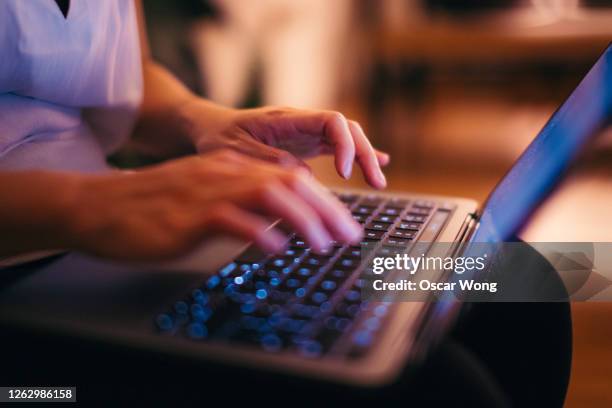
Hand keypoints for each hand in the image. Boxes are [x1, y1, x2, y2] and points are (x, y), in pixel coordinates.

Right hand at [64, 150, 361, 260]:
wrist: (99, 205)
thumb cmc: (152, 207)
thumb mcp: (203, 198)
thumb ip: (240, 205)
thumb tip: (277, 225)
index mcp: (231, 168)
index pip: (290, 178)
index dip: (323, 202)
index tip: (343, 225)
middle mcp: (225, 173)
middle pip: (289, 183)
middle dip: (327, 210)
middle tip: (350, 236)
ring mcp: (207, 191)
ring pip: (269, 196)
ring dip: (303, 219)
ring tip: (324, 244)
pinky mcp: (188, 215)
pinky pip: (232, 219)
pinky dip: (259, 232)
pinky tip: (276, 247)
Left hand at [180, 102, 389, 188]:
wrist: (210, 127)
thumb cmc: (219, 138)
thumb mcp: (236, 151)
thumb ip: (270, 161)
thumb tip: (306, 177)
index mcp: (287, 118)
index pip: (331, 120)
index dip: (345, 144)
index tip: (345, 173)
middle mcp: (301, 122)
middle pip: (346, 128)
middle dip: (365, 153)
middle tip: (376, 182)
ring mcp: (305, 132)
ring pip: (346, 138)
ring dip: (365, 157)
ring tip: (378, 182)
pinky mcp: (305, 144)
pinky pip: (337, 146)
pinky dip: (356, 156)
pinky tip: (378, 165)